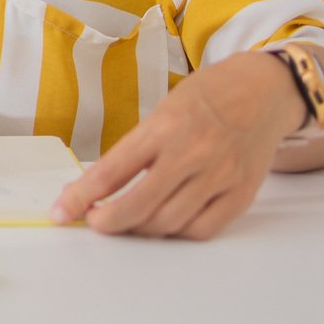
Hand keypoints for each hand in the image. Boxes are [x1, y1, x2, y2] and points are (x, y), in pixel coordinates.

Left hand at [50, 51, 306, 238]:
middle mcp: (193, 152)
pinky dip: (176, 232)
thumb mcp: (162, 110)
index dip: (81, 196)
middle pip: (139, 205)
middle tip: (94, 222)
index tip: (60, 210)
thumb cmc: (207, 97)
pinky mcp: (241, 194)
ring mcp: (220, 176)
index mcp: (165, 126)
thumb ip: (134, 149)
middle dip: (108, 222)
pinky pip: (201, 229)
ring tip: (129, 219)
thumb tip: (94, 186)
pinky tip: (165, 221)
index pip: (112, 170)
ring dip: (140, 228)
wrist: (263, 91)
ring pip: (168, 222)